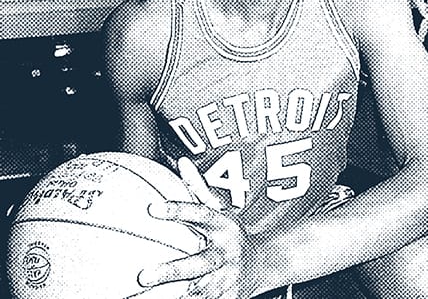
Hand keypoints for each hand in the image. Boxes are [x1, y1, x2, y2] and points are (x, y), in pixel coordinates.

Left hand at [138, 158, 256, 297]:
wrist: (267, 263)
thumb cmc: (232, 232)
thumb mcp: (219, 210)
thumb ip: (198, 188)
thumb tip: (182, 161)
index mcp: (223, 227)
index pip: (199, 215)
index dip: (178, 211)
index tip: (152, 208)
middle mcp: (225, 254)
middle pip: (199, 264)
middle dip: (173, 271)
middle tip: (143, 275)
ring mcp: (226, 281)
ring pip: (199, 291)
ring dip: (175, 297)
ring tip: (143, 296)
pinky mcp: (227, 298)